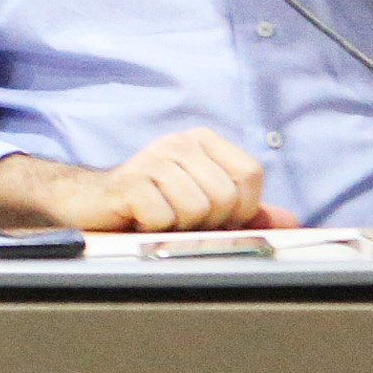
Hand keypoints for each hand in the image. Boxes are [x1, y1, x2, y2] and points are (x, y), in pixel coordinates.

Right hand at [0, 130, 295, 233]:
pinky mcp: (128, 183)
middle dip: (206, 222)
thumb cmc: (143, 206)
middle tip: (177, 220)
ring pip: (197, 209)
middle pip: (225, 197)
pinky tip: (137, 220)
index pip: (250, 175)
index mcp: (201, 142)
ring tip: (157, 220)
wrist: (83, 204)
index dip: (239, 208)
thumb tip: (289, 221)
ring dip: (177, 227)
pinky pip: (164, 218)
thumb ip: (245, 212)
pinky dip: (152, 230)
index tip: (212, 215)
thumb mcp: (200, 206)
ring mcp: (152, 160)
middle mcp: (179, 144)